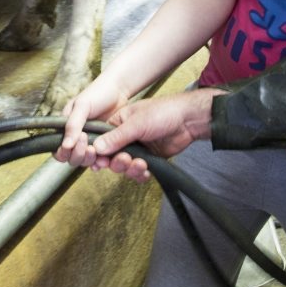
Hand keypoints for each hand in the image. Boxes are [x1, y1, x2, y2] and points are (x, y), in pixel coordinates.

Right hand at [57, 76, 127, 166]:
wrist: (118, 90)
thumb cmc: (97, 94)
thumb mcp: (82, 106)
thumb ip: (72, 125)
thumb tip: (65, 145)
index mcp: (65, 128)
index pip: (58, 150)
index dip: (64, 152)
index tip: (75, 142)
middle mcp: (76, 138)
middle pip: (70, 159)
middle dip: (78, 155)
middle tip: (88, 143)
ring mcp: (90, 142)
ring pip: (84, 161)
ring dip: (89, 159)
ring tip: (96, 148)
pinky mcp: (104, 145)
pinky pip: (98, 159)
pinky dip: (100, 161)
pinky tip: (105, 157)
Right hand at [84, 88, 220, 182]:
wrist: (188, 120)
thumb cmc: (162, 112)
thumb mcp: (136, 123)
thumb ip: (116, 137)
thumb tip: (96, 148)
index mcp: (117, 123)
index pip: (100, 141)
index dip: (98, 152)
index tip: (99, 160)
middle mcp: (124, 137)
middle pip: (111, 157)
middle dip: (117, 162)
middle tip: (125, 160)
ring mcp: (136, 148)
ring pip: (124, 166)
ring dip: (130, 169)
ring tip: (140, 164)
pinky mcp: (148, 158)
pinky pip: (138, 171)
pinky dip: (140, 174)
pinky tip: (146, 171)